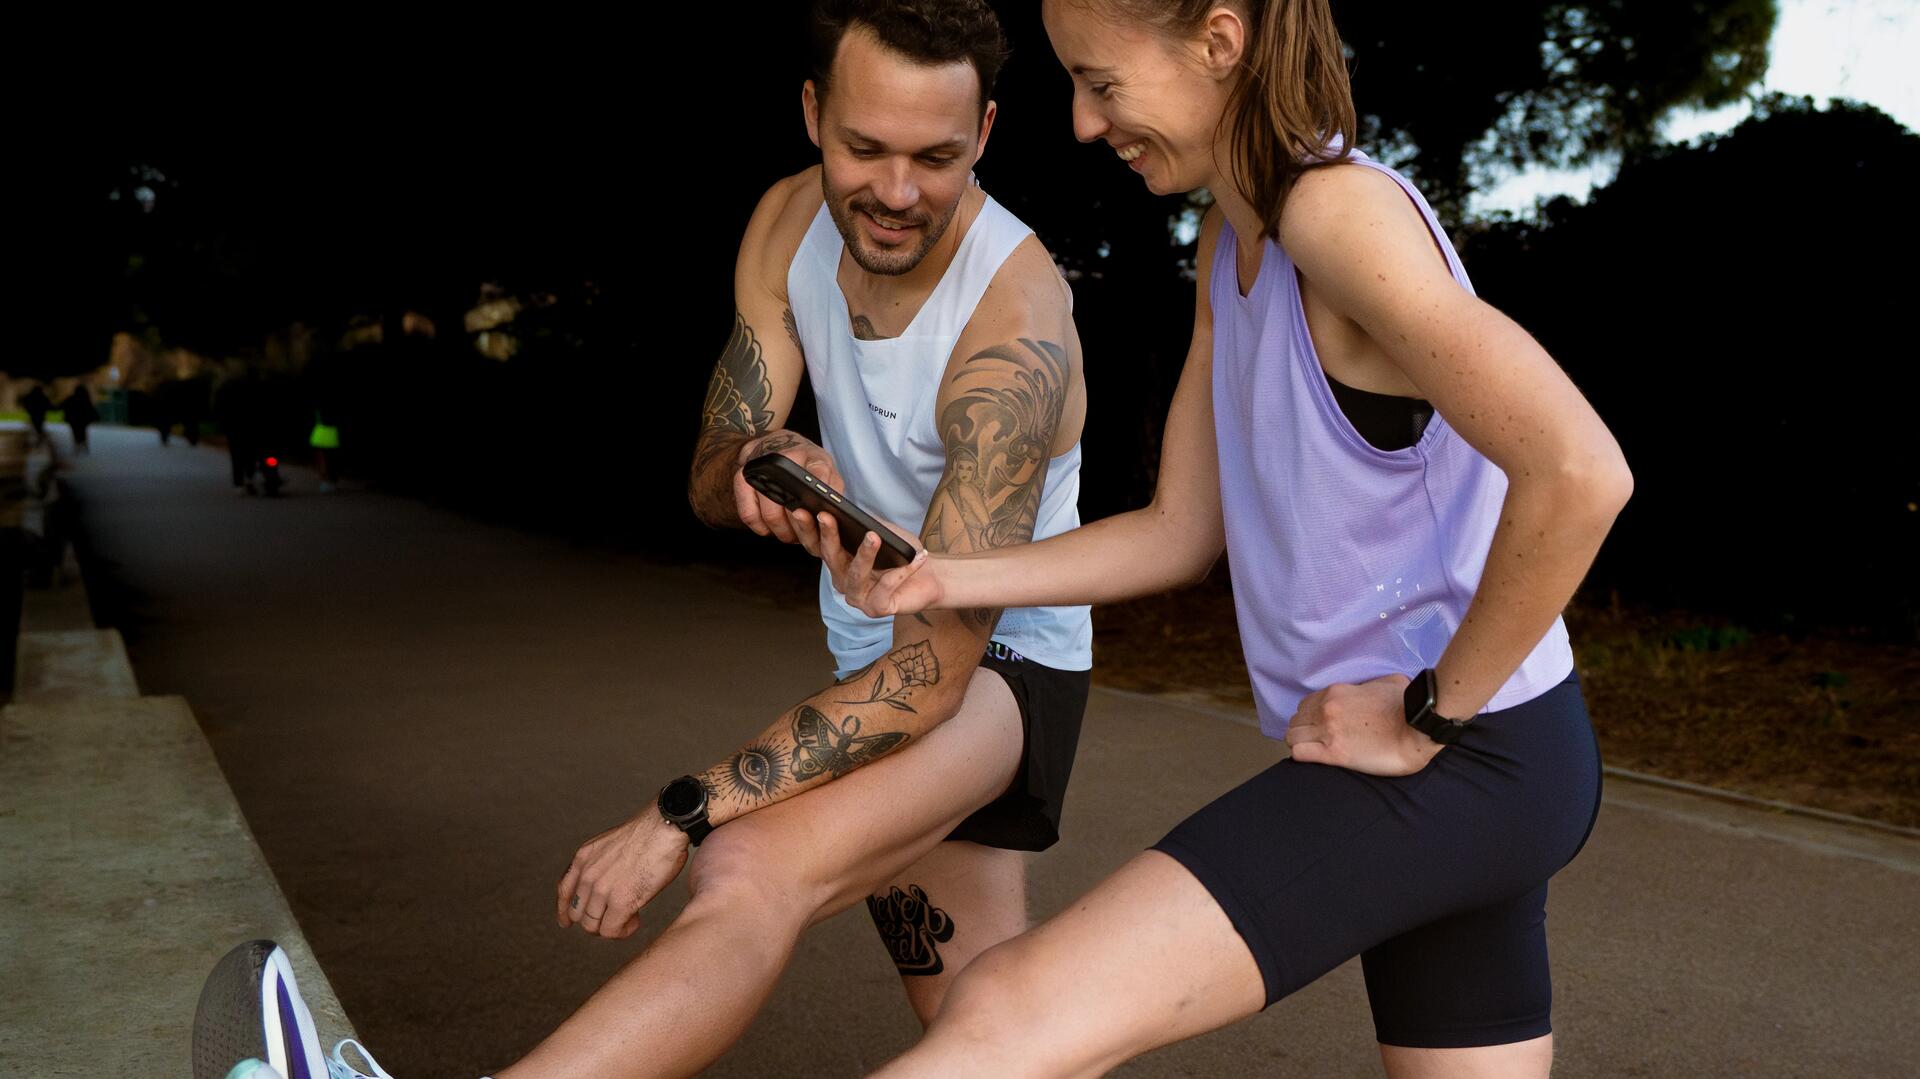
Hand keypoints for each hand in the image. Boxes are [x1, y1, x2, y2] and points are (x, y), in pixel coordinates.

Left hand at [555, 809, 689, 939]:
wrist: (665, 828)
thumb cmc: (650, 833)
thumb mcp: (610, 843)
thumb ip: (600, 863)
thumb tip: (607, 881)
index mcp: (584, 858)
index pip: (564, 892)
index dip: (564, 911)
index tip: (567, 921)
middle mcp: (588, 874)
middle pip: (577, 914)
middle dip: (594, 920)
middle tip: (613, 918)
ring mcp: (602, 889)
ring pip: (593, 925)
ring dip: (610, 927)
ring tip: (629, 918)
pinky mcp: (621, 902)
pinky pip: (611, 931)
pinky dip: (623, 931)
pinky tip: (635, 921)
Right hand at [733, 430, 840, 543]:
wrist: (775, 444)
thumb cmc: (806, 463)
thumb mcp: (828, 470)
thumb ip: (833, 490)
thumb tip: (832, 516)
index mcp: (814, 458)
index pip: (819, 477)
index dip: (819, 503)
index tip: (821, 519)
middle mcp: (787, 458)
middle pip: (792, 508)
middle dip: (799, 530)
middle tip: (803, 536)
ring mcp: (762, 467)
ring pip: (770, 514)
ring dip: (781, 532)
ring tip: (789, 534)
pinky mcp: (742, 476)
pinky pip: (748, 514)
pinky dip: (760, 527)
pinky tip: (769, 527)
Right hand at [807, 512, 945, 617]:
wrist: (931, 576)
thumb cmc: (903, 553)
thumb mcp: (882, 531)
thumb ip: (863, 523)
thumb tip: (846, 510)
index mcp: (839, 560)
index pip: (817, 544)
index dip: (807, 528)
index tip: (801, 510)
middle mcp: (843, 580)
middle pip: (830, 558)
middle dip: (828, 535)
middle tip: (826, 516)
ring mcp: (858, 597)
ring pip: (855, 574)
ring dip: (865, 554)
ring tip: (873, 536)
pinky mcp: (876, 609)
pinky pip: (885, 588)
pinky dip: (901, 571)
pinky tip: (916, 557)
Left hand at [1285, 674, 1445, 775]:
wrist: (1418, 727)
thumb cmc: (1408, 705)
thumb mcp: (1388, 681)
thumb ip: (1372, 684)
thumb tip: (1374, 688)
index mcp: (1336, 692)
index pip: (1305, 704)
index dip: (1309, 717)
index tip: (1319, 726)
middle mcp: (1327, 709)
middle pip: (1296, 721)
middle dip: (1303, 731)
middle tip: (1317, 742)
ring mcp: (1328, 731)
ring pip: (1292, 736)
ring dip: (1300, 744)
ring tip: (1314, 752)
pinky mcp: (1334, 753)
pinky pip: (1299, 753)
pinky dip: (1302, 756)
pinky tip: (1314, 760)